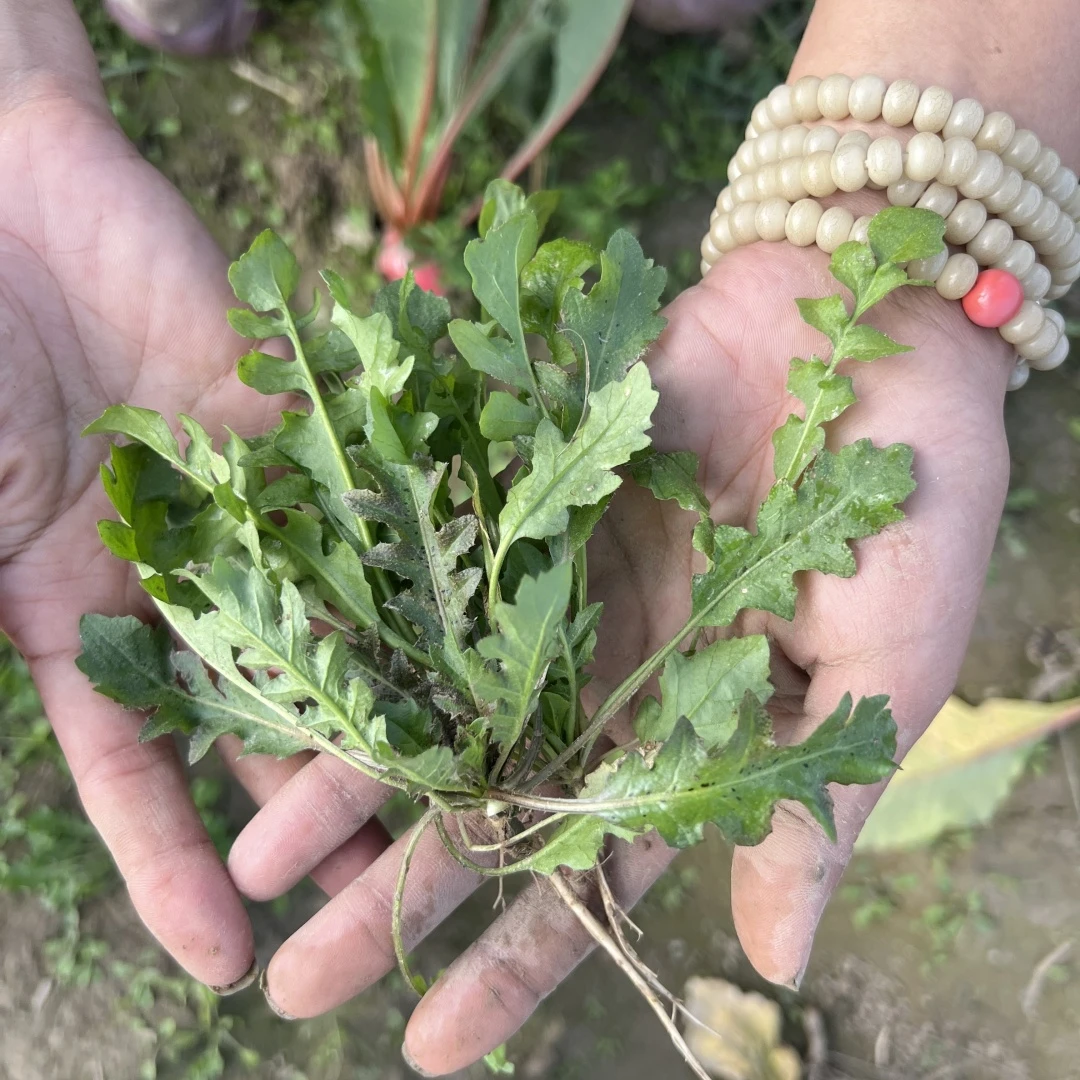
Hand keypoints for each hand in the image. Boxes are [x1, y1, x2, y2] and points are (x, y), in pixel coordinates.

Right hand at [0, 2, 390, 989]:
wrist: (13, 199)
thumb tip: (19, 681)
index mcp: (86, 615)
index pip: (137, 772)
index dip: (173, 867)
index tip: (221, 961)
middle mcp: (190, 580)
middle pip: (268, 717)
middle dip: (322, 810)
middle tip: (391, 902)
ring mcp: (260, 513)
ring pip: (344, 628)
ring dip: (396, 708)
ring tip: (465, 791)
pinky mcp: (309, 437)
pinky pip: (373, 507)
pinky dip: (422, 562)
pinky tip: (488, 632)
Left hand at [234, 237, 1010, 1072]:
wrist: (868, 316)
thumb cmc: (910, 493)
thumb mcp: (884, 658)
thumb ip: (823, 802)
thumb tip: (777, 966)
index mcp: (692, 730)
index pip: (591, 872)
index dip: (517, 962)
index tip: (434, 1048)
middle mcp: (606, 673)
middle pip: (488, 803)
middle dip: (397, 896)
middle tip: (298, 986)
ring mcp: (554, 589)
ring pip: (434, 704)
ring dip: (347, 782)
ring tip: (249, 865)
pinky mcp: (519, 500)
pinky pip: (423, 578)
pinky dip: (356, 633)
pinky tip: (275, 692)